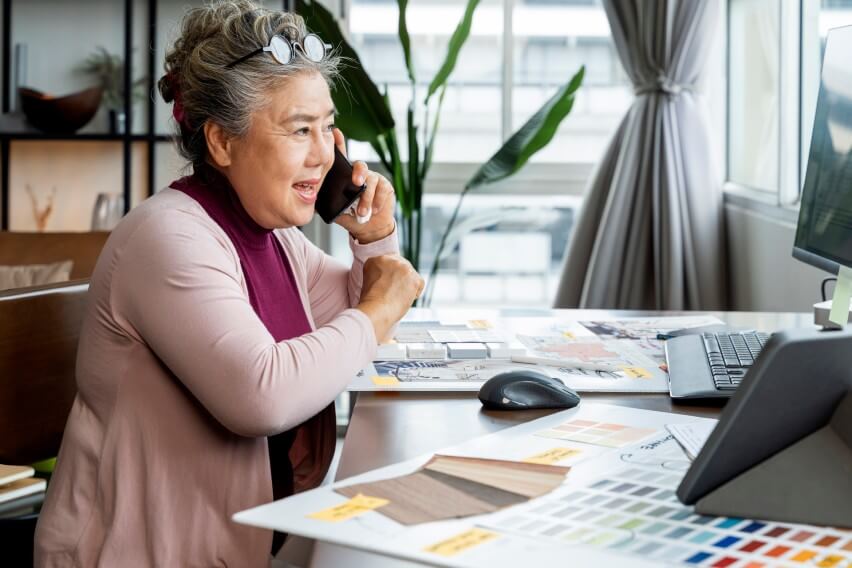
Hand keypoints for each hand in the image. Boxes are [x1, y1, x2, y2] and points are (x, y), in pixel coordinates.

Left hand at [331, 128, 395, 243]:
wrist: (368, 228)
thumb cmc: (350, 215)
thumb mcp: (334, 208)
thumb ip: (325, 200)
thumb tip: (308, 197)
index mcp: (346, 176)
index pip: (341, 157)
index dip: (339, 143)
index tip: (336, 132)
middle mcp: (360, 174)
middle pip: (360, 165)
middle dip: (359, 173)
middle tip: (356, 184)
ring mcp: (374, 178)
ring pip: (371, 181)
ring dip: (367, 198)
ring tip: (362, 212)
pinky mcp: (385, 186)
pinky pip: (382, 189)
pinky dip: (377, 201)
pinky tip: (374, 210)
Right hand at [355, 255, 423, 341]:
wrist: (376, 310)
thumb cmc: (370, 304)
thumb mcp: (368, 283)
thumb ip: (379, 276)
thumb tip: (391, 281)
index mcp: (376, 260)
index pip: (389, 264)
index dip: (390, 276)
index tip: (387, 286)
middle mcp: (391, 259)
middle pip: (401, 267)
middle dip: (400, 279)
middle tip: (394, 292)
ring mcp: (403, 267)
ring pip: (411, 274)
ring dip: (406, 286)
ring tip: (397, 297)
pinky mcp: (414, 277)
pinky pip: (419, 283)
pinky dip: (414, 292)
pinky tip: (405, 299)